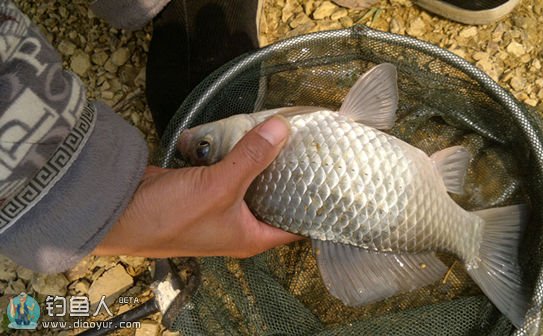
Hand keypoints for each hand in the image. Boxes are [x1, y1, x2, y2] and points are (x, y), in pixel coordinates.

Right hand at [93, 117, 302, 257]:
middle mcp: (239, 225)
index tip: (333, 183)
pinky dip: (237, 155)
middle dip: (291, 177)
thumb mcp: (219, 187)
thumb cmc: (171, 217)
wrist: (119, 212)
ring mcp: (221, 207)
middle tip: (311, 150)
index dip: (315, 208)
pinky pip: (229, 171)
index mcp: (251, 237)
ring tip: (286, 137)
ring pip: (251, 182)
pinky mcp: (203, 189)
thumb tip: (283, 128)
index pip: (295, 227)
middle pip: (274, 199)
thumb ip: (252, 157)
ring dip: (262, 162)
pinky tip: (248, 135)